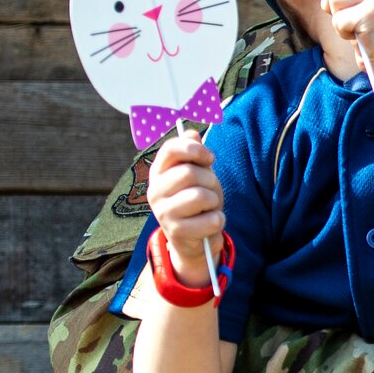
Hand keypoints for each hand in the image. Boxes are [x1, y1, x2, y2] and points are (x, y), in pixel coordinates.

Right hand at [146, 135, 222, 286]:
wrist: (193, 238)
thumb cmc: (196, 200)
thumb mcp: (197, 174)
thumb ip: (194, 154)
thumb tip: (192, 134)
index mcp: (158, 172)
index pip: (171, 149)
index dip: (196, 150)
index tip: (210, 158)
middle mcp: (155, 191)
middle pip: (190, 172)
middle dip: (211, 180)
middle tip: (210, 190)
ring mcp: (163, 212)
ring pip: (201, 196)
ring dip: (214, 201)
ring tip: (209, 207)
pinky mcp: (176, 232)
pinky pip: (211, 219)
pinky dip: (218, 220)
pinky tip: (209, 223)